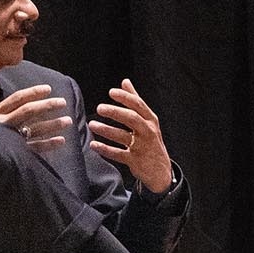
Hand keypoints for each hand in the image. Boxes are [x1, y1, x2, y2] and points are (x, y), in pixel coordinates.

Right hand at [0, 82, 71, 154]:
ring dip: (52, 125)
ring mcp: (11, 139)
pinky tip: (61, 141)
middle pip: (28, 111)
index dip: (33, 93)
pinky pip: (35, 148)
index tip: (48, 89)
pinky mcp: (16, 153)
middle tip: (62, 102)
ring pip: (34, 129)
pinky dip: (48, 145)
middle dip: (46, 105)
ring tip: (67, 121)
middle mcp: (5, 124)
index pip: (17, 99)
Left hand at [88, 78, 173, 193]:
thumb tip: (125, 82)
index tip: (111, 92)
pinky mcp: (135, 161)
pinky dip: (105, 149)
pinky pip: (118, 154)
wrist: (160, 170)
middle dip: (115, 112)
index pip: (138, 105)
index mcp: (150, 120)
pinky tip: (93, 144)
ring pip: (122, 136)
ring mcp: (141, 147)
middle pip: (131, 118)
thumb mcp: (148, 120)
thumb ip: (136, 101)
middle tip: (99, 108)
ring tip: (92, 125)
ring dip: (106, 130)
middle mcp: (147, 132)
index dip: (124, 97)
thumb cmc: (151, 141)